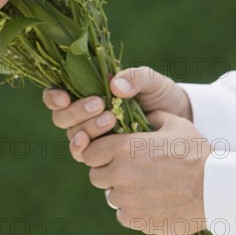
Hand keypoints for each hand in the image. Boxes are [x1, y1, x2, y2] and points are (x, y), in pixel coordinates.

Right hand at [42, 66, 191, 143]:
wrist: (182, 124)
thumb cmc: (161, 96)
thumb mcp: (151, 81)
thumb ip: (135, 78)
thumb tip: (115, 86)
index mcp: (87, 92)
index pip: (57, 95)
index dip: (53, 97)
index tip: (64, 97)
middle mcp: (84, 116)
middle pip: (61, 118)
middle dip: (76, 111)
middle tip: (99, 104)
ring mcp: (93, 137)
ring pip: (73, 136)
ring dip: (87, 128)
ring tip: (111, 119)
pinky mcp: (104, 155)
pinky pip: (86, 156)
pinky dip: (89, 151)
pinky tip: (104, 146)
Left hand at [71, 111, 210, 234]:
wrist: (218, 189)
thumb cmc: (197, 153)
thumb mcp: (174, 124)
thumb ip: (152, 117)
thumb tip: (144, 114)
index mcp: (123, 147)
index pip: (89, 152)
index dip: (98, 153)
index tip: (111, 155)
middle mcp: (120, 173)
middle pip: (96, 175)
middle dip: (107, 172)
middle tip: (127, 172)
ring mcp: (127, 199)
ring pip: (110, 196)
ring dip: (121, 192)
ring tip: (144, 187)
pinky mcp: (137, 220)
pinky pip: (123, 215)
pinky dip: (133, 211)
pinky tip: (151, 202)